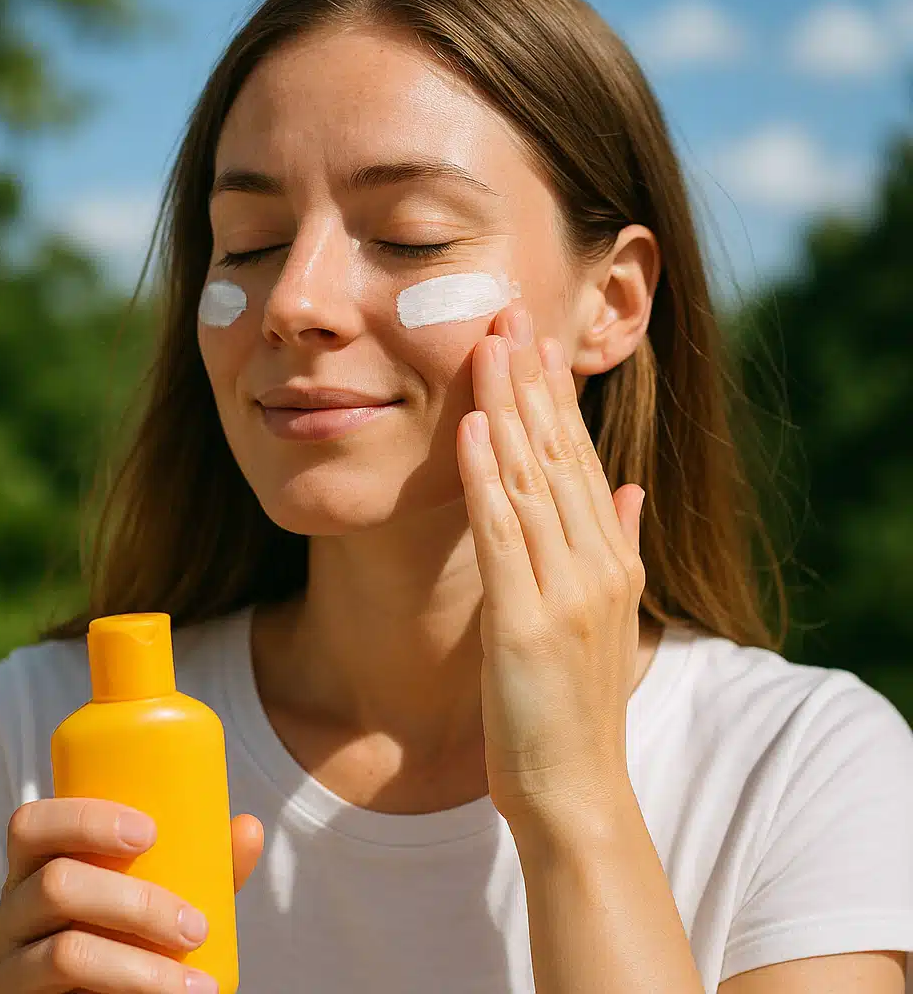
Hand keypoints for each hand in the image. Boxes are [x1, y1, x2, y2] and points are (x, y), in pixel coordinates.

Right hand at [0, 797, 263, 992]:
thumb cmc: (130, 935)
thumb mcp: (164, 894)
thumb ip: (203, 863)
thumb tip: (248, 827)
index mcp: (34, 866)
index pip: (33, 823)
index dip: (86, 819)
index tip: (151, 832)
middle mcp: (6, 912)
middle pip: (55, 885)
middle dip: (137, 903)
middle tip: (196, 927)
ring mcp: (1, 967)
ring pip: (62, 953)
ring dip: (139, 968)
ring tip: (196, 987)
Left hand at [456, 301, 645, 833]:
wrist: (573, 788)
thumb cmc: (575, 705)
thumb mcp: (605, 617)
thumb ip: (617, 545)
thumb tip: (624, 486)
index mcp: (609, 560)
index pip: (579, 459)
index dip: (555, 397)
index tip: (534, 341)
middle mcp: (595, 564)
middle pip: (559, 455)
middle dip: (531, 382)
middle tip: (509, 312)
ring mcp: (565, 592)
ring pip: (533, 481)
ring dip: (509, 409)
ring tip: (490, 346)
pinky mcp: (526, 624)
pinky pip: (504, 536)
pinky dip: (489, 479)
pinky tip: (476, 429)